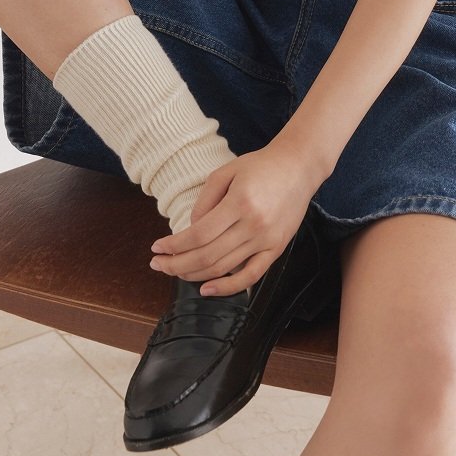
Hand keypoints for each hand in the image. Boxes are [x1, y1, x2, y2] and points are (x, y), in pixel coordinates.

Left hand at [148, 140, 322, 297]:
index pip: (199, 234)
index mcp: (239, 202)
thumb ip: (205, 200)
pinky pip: (251, 276)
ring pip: (224, 268)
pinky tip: (207, 289)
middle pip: (208, 256)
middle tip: (157, 264)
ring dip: (194, 275)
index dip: (174, 245)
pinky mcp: (276, 249)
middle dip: (177, 264)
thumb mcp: (226, 172)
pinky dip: (228, 288)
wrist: (298, 167)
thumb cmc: (260, 166)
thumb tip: (190, 230)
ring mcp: (267, 240)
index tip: (157, 247)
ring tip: (174, 272)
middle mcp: (254, 225)